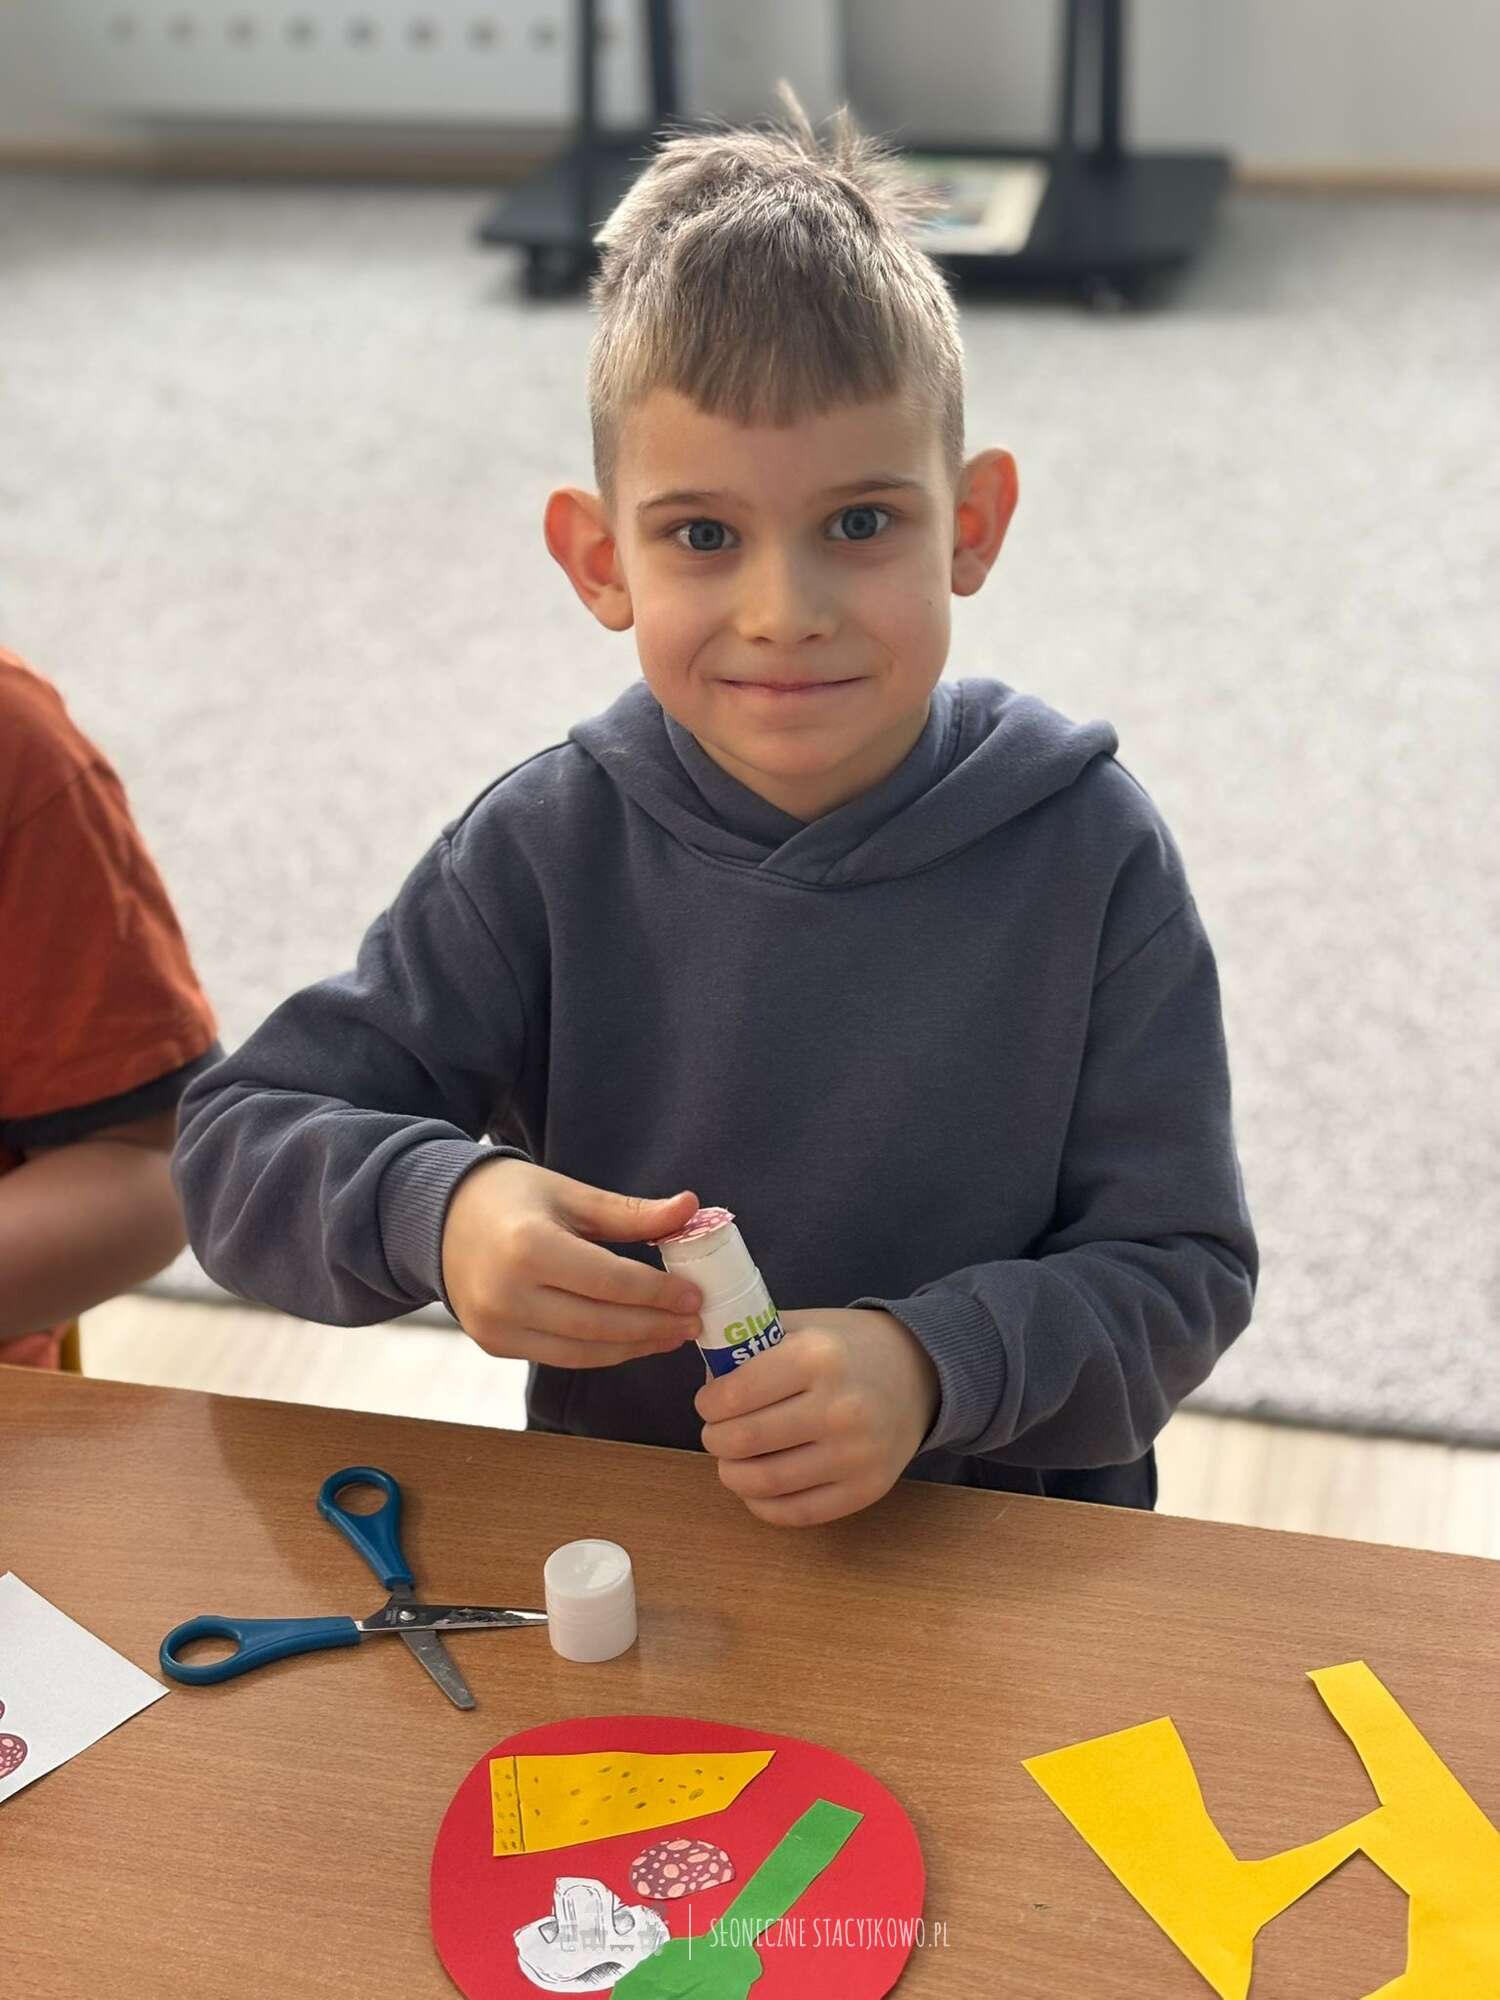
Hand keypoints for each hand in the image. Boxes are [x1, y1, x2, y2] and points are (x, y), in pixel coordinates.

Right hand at [440, 1160, 704, 1367]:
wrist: (438, 1219)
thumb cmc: (510, 1198)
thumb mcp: (570, 1194)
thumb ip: (630, 1212)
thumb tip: (691, 1208)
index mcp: (528, 1247)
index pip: (609, 1282)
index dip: (658, 1293)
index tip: (694, 1295)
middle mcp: (507, 1294)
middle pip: (600, 1324)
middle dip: (654, 1326)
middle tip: (694, 1321)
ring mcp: (497, 1326)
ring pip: (583, 1352)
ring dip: (635, 1347)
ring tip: (673, 1334)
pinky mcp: (495, 1345)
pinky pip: (561, 1356)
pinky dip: (602, 1352)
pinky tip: (634, 1339)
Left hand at [695, 1308, 939, 1526]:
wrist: (921, 1373)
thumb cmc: (850, 1347)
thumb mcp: (805, 1326)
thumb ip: (754, 1344)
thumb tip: (706, 1377)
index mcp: (817, 1357)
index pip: (734, 1395)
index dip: (708, 1404)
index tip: (709, 1403)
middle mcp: (838, 1407)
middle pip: (743, 1441)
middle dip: (715, 1439)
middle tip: (717, 1433)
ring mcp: (855, 1454)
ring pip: (763, 1482)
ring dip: (733, 1474)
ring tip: (733, 1461)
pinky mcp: (866, 1490)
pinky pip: (796, 1513)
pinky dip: (762, 1504)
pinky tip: (758, 1487)